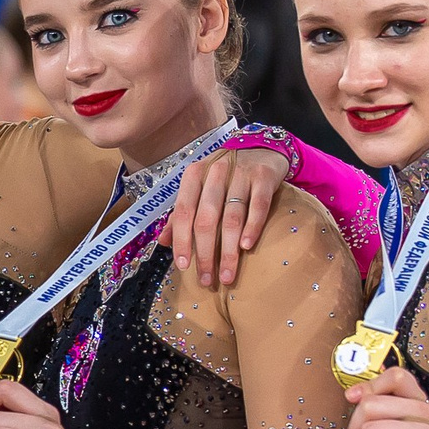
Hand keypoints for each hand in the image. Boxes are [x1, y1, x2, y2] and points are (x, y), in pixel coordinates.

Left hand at [166, 136, 289, 287]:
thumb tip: (163, 242)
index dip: (182, 241)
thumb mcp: (200, 189)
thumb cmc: (225, 176)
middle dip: (205, 253)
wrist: (262, 149)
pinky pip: (258, 206)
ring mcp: (241, 173)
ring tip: (228, 275)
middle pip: (206, 219)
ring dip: (229, 250)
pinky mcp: (265, 177)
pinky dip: (252, 227)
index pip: (183, 213)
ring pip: (232, 217)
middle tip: (207, 279)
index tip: (183, 266)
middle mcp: (215, 173)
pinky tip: (247, 247)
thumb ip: (181, 214)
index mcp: (194, 176)